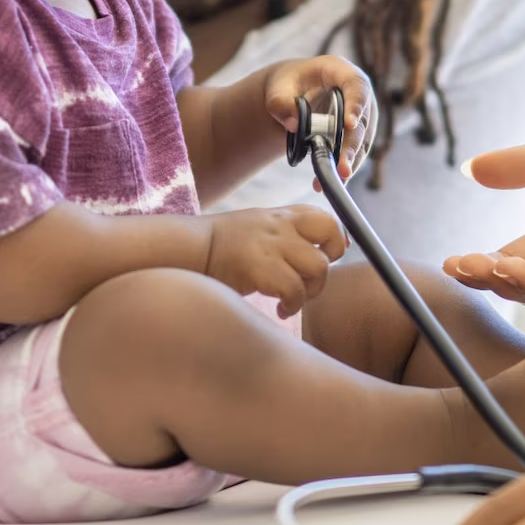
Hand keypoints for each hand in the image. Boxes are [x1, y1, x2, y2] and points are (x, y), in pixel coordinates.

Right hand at [200, 205, 346, 317]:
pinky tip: (283, 310)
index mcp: (281, 214)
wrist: (188, 249)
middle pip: (331, 232)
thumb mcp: (259, 228)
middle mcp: (280, 225)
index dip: (336, 237)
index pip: (325, 215)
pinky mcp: (259, 266)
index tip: (331, 255)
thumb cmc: (223, 247)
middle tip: (313, 278)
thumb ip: (287, 235)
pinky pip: (294, 289)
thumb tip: (321, 254)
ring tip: (293, 298)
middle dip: (332, 258)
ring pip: (318, 266)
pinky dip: (294, 305)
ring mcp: (271, 244)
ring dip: (311, 289)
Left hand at [263, 55, 376, 180]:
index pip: (356, 85)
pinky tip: (327, 183)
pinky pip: (354, 152)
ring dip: (351, 162)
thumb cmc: (287, 84)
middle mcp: (358, 93)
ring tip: (337, 181)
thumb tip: (294, 124)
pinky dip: (342, 167)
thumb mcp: (278, 89)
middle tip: (343, 168)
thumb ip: (281, 103)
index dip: (356, 104)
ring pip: (362, 141)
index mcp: (341, 72)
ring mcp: (361, 114)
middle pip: (362, 120)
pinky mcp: (356, 133)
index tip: (349, 123)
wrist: (292, 92)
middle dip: (353, 146)